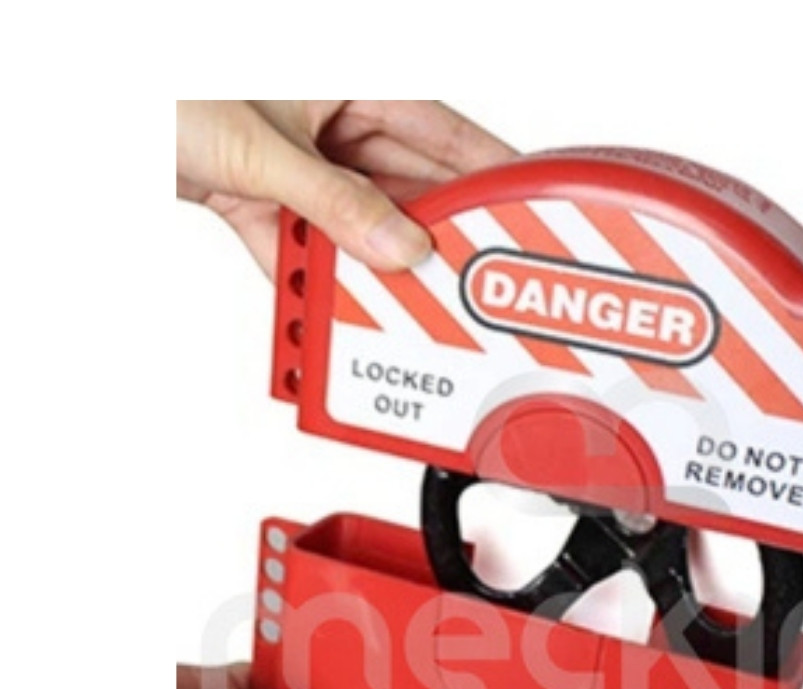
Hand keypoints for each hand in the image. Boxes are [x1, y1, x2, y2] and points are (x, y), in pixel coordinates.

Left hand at [176, 100, 515, 275]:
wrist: (89, 105)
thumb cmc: (165, 86)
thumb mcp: (264, 149)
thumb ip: (337, 205)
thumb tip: (401, 250)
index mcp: (356, 83)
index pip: (448, 135)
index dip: (494, 176)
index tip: (529, 217)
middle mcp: (336, 122)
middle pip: (407, 190)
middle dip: (432, 240)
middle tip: (467, 285)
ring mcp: (302, 161)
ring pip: (359, 224)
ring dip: (368, 267)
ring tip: (397, 307)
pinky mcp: (264, 194)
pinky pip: (307, 243)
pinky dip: (311, 275)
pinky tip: (327, 306)